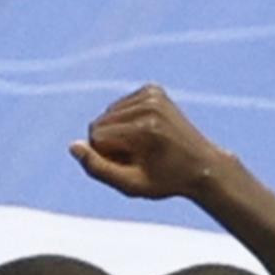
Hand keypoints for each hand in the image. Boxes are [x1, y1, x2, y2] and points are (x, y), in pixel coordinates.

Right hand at [70, 84, 232, 201]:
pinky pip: (119, 105)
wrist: (202, 165)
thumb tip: (73, 146)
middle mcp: (149, 105)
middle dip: (110, 143)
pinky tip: (145, 132)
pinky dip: (126, 120)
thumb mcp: (130, 185)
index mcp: (145, 129)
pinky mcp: (154, 89)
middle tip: (139, 157)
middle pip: (99, 122)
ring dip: (118, 132)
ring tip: (144, 146)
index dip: (107, 156)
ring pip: (107, 114)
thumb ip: (97, 169)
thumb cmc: (165, 180)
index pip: (95, 137)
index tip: (132, 165)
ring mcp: (153, 94)